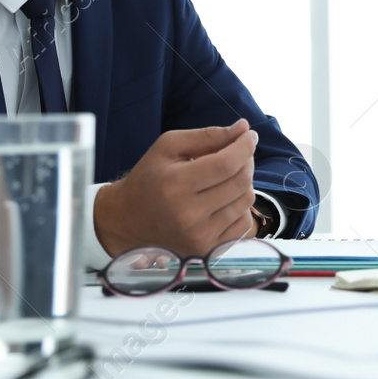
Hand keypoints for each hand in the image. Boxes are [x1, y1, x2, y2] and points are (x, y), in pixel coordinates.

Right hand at [93, 121, 258, 257]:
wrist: (128, 220)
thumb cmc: (149, 178)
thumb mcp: (168, 147)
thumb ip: (206, 136)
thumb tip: (243, 128)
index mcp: (175, 185)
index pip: (226, 164)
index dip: (244, 146)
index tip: (249, 135)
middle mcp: (188, 215)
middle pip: (240, 182)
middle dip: (246, 161)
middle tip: (239, 152)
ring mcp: (200, 237)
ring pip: (245, 201)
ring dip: (245, 182)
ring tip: (228, 175)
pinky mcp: (208, 250)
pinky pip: (243, 223)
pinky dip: (240, 206)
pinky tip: (224, 198)